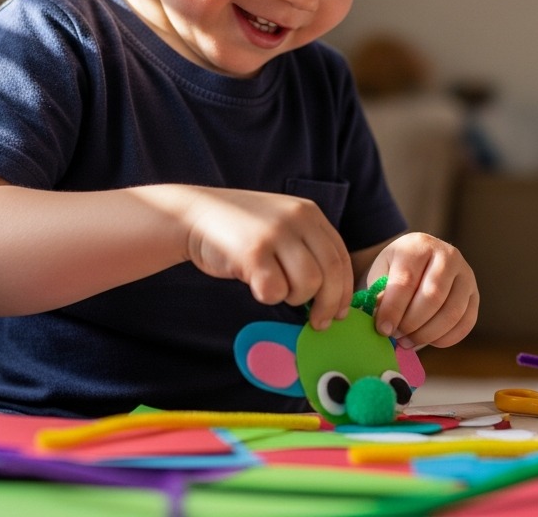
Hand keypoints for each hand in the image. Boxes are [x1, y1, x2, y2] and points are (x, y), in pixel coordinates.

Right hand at [180, 187, 352, 329]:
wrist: (193, 215)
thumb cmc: (239, 230)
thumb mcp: (281, 225)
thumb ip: (306, 248)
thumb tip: (332, 295)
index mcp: (309, 213)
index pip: (341, 257)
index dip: (345, 290)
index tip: (340, 312)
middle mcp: (297, 219)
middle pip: (331, 273)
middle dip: (329, 305)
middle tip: (319, 323)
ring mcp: (275, 234)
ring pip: (308, 284)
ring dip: (294, 298)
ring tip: (276, 289)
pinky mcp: (253, 252)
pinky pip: (275, 291)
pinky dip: (268, 296)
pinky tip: (255, 283)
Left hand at [368, 233, 478, 348]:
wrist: (421, 261)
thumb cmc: (397, 269)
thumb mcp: (382, 273)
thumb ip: (381, 296)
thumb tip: (385, 326)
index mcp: (419, 246)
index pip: (407, 281)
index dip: (394, 309)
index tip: (383, 329)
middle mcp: (448, 256)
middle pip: (433, 297)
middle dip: (412, 323)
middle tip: (396, 336)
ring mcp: (466, 275)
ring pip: (452, 313)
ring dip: (428, 334)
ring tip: (408, 341)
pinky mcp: (475, 295)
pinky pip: (466, 323)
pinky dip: (446, 338)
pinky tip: (429, 340)